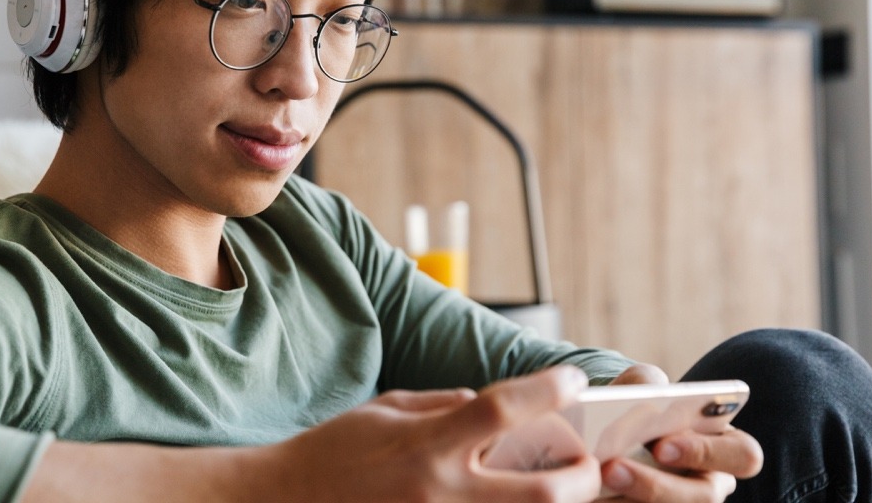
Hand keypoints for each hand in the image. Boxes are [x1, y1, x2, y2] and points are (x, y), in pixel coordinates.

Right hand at [265, 366, 602, 502]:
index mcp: (427, 444)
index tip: (574, 381)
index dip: (549, 391)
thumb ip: (444, 405)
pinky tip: (510, 497)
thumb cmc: (334, 451)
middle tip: (586, 461)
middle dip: (580, 477)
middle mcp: (440, 492)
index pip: (503, 410)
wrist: (285, 502)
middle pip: (542, 493)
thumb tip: (491, 404)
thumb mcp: (387, 407)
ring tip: (560, 486)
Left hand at [600, 364, 764, 501]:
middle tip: (612, 469)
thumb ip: (646, 383)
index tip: (661, 445)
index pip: (743, 456)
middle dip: (656, 486)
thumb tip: (638, 399)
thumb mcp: (642, 384)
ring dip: (629, 501)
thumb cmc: (636, 404)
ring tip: (590, 486)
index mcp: (725, 445)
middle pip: (704, 499)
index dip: (706, 452)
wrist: (608, 431)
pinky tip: (585, 496)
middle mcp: (710, 484)